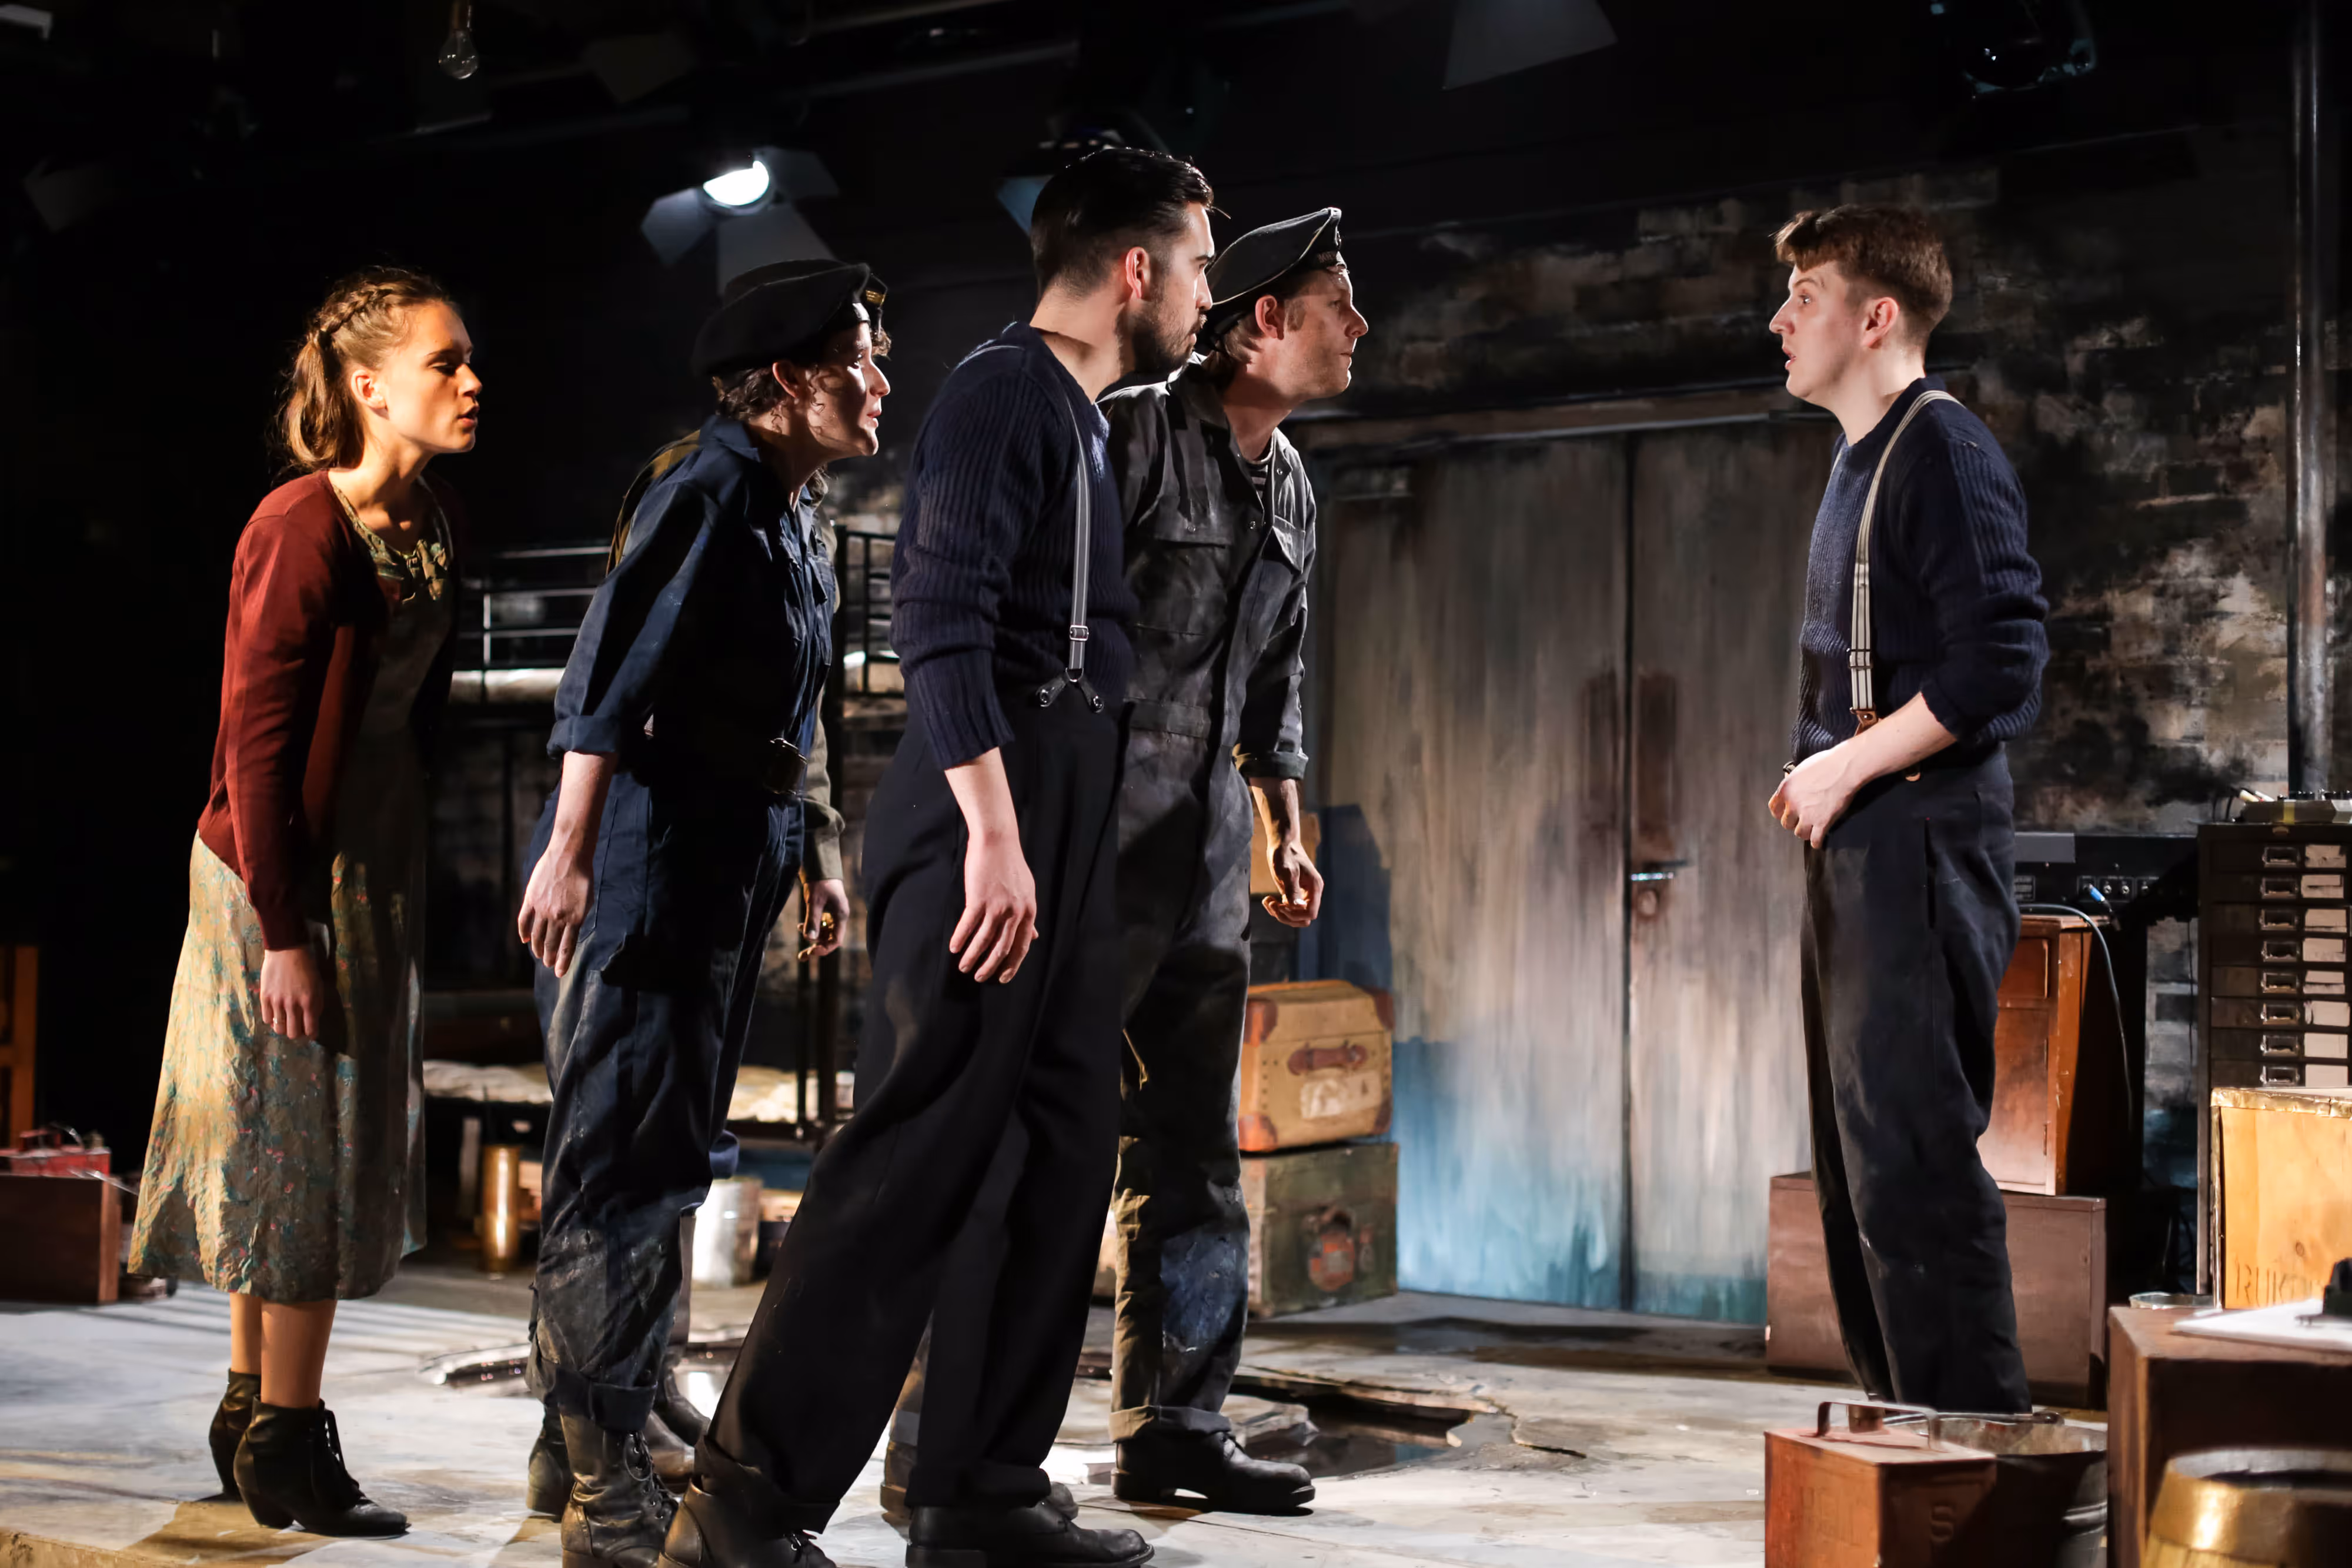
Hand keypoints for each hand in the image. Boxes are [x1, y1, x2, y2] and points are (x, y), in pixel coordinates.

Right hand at [258, 944, 326, 1040]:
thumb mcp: (318, 986)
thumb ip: (316, 1005)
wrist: (286, 952)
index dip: (311, 1034)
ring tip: (286, 1021)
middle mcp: (293, 1005)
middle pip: (293, 1034)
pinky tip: (276, 1013)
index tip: (311, 1033)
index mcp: (309, 1002)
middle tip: (298, 1027)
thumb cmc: (306, 968)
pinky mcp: (264, 998)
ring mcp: (277, 1002)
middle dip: (297, 1033)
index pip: (310, 1029)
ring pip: (278, 1029)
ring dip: (284, 1028)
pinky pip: (266, 1019)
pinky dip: (272, 1020)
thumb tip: (312, 1022)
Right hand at [518, 844, 593, 977]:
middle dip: (548, 957)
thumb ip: (577, 918)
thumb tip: (570, 932)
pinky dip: (524, 932)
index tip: (558, 973)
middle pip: (550, 944)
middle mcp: (557, 916)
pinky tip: (525, 940)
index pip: (566, 947)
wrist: (569, 855)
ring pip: (536, 935)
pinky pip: (524, 920)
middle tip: (547, 965)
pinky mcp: (531, 899)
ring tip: (538, 955)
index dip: (561, 962)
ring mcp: (542, 909)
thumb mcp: (586, 901)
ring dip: (537, 948)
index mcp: (574, 918)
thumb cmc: (582, 877)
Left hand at [800, 878, 848, 958]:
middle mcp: (839, 917)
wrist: (820, 866)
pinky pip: (821, 925)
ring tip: (801, 951)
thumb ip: (812, 920)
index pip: (836, 940)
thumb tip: (810, 940)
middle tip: (802, 957)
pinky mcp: (827, 910)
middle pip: (830, 939)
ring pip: (824, 933)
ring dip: (813, 941)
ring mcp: (833, 914)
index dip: (824, 948)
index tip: (811, 951)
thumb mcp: (814, 902)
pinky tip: (800, 927)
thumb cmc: (820, 882)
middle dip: (817, 948)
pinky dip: (812, 929)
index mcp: (841, 915)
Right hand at [951, 832, 1036, 983]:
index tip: (1003, 978)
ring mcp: (997, 906)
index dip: (1013, 965)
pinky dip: (960, 939)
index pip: (1023, 946)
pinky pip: (968, 926)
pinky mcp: (979, 899)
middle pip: (1003, 949)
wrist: (997, 840)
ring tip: (964, 967)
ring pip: (984, 941)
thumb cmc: (1011, 865)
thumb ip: (1028, 915)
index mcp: (1029, 911)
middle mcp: (1015, 912)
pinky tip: (954, 948)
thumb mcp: (1027, 891)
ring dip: (973, 957)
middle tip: (980, 978)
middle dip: (990, 967)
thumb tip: (1035, 936)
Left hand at [1263, 842, 1324, 927]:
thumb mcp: (1287, 871)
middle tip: (1272, 905)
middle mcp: (1311, 893)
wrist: (1282, 842)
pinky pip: (1288, 909)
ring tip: (1268, 901)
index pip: (1311, 913)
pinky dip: (1277, 909)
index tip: (1281, 905)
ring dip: (1280, 914)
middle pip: (1304, 918)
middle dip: (1287, 916)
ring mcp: (1302, 894)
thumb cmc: (1285, 853)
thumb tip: (1297, 907)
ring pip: (1295, 916)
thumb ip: (1292, 889)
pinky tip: (1267, 899)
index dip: (1295, 915)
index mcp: (1314, 887)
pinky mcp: (1293, 893)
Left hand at [1768, 745, 1862, 848]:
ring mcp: (1807, 815)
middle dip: (1794, 823)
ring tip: (1811, 830)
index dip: (1780, 813)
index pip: (1774, 808)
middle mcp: (1792, 804)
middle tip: (1802, 820)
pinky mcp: (1822, 822)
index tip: (1785, 814)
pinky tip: (1819, 841)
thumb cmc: (1826, 764)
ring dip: (1805, 832)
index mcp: (1785, 789)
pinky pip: (1815, 840)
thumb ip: (1793, 781)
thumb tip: (1791, 784)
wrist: (1845, 768)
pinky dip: (1817, 842)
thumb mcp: (1801, 769)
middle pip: (1786, 823)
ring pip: (1799, 833)